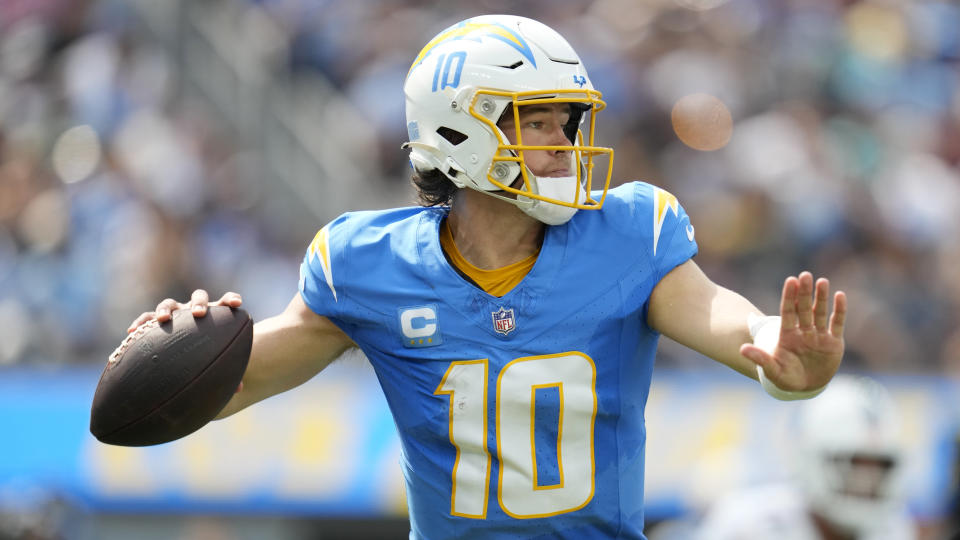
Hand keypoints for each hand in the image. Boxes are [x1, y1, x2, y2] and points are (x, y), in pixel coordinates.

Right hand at [125, 290, 244, 392]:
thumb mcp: (217, 362)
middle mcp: (194, 311)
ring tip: (162, 319)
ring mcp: (175, 314)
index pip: (225, 302)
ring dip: (165, 309)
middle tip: (199, 314)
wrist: (186, 356)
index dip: (231, 299)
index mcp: (214, 316)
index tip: (237, 303)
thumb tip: (239, 389)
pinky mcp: (156, 321)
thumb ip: (228, 371)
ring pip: (169, 304)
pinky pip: (146, 319)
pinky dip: (140, 323)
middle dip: (198, 303)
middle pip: (198, 297)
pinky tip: (132, 332)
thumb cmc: (206, 357)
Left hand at [739, 272, 845, 391]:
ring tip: (822, 281)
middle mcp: (803, 331)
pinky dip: (839, 311)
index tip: (790, 280)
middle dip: (804, 293)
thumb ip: (760, 359)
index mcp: (787, 335)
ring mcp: (819, 336)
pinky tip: (840, 296)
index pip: (787, 312)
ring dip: (822, 297)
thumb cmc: (786, 378)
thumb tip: (741, 349)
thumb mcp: (772, 370)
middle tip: (805, 275)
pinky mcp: (834, 343)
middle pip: (804, 308)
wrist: (806, 388)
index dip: (789, 296)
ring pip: (820, 312)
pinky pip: (837, 324)